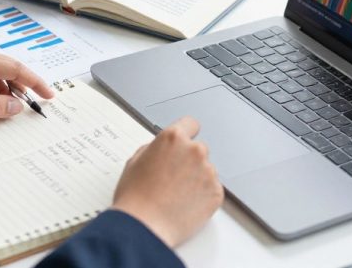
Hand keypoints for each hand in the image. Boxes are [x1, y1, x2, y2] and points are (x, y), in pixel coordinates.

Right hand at [111, 116, 222, 247]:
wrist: (144, 227)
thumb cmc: (135, 197)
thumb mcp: (134, 162)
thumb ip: (154, 148)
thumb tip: (162, 149)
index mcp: (173, 138)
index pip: (191, 124)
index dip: (186, 134)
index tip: (185, 142)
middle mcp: (194, 150)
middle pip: (199, 149)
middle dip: (189, 160)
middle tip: (173, 178)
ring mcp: (208, 172)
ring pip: (206, 170)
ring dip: (196, 179)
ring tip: (176, 195)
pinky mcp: (216, 193)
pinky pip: (212, 189)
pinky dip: (202, 196)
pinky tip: (184, 204)